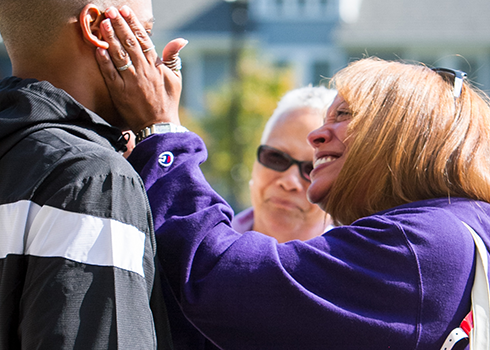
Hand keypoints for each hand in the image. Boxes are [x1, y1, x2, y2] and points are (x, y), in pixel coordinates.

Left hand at [95, 5, 187, 133]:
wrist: (159, 125)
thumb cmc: (168, 102)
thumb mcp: (176, 79)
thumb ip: (173, 58)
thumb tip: (181, 40)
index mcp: (156, 66)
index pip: (144, 40)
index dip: (134, 24)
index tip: (126, 11)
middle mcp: (143, 71)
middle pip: (130, 43)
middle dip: (120, 25)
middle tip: (111, 11)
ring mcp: (131, 81)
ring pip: (119, 55)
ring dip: (110, 38)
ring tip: (103, 23)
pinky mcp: (120, 92)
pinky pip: (110, 72)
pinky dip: (104, 60)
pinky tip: (98, 48)